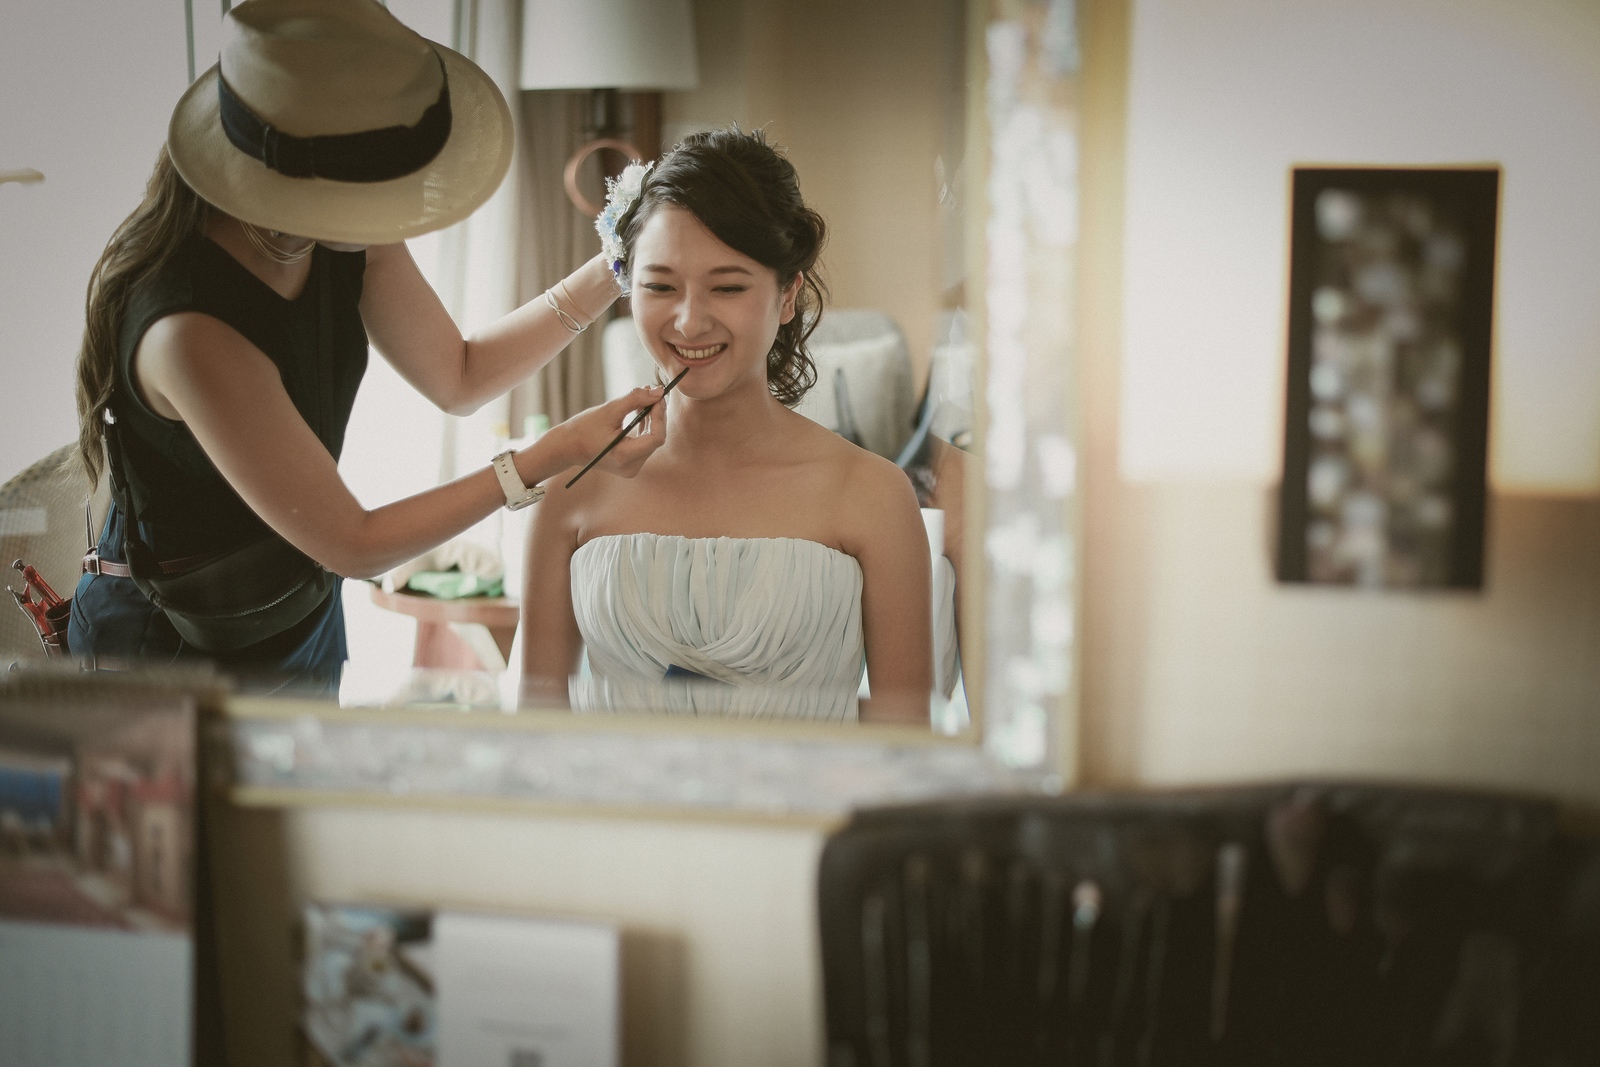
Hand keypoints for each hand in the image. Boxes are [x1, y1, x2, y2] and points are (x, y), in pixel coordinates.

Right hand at [540, 386, 667, 479]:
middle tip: (653, 393)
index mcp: (624, 457)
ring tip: (646, 398)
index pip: (656, 438)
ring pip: (652, 440)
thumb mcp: (609, 410)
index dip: (660, 416)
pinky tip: (641, 410)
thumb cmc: (584, 428)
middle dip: (657, 415)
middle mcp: (631, 467)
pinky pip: (645, 443)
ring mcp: (631, 467)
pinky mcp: (629, 463)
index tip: (658, 397)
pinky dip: (645, 426)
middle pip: (655, 439)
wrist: (567, 447)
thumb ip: (635, 400)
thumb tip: (659, 392)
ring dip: (652, 419)